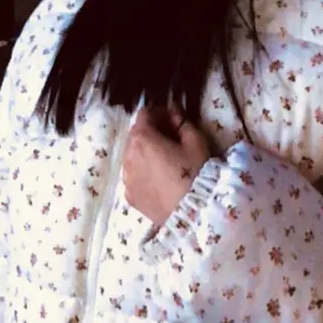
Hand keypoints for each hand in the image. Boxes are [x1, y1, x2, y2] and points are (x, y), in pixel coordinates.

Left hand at [122, 107, 210, 224]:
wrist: (194, 213)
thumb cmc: (196, 172)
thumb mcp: (195, 140)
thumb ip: (181, 120)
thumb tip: (173, 108)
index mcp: (142, 139)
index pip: (144, 114)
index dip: (159, 112)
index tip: (172, 119)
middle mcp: (128, 156)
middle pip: (135, 134)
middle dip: (150, 131)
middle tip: (170, 138)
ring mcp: (126, 178)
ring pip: (132, 155)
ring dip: (145, 152)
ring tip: (165, 161)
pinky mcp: (129, 196)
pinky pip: (133, 175)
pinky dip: (143, 171)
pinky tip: (160, 178)